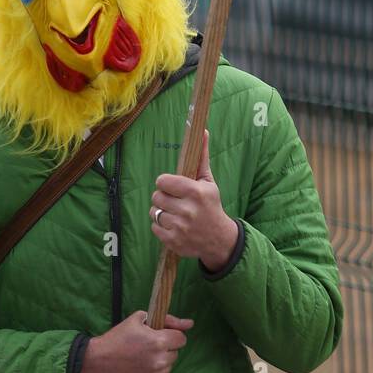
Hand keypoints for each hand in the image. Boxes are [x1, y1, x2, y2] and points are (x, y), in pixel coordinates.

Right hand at [75, 309, 192, 372]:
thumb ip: (167, 320)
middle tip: (147, 347)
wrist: (96, 363)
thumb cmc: (117, 338)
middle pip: (175, 354)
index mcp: (159, 342)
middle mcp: (160, 361)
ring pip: (168, 368)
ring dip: (159, 363)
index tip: (161, 336)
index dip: (172, 335)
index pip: (181, 339)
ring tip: (141, 359)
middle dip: (165, 349)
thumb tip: (190, 324)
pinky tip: (139, 371)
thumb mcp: (138, 319)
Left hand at [150, 130, 238, 272]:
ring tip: (174, 213)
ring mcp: (179, 227)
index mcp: (195, 192)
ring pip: (154, 212)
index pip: (162, 181)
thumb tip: (203, 131)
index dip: (165, 183)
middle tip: (174, 200)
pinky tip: (173, 224)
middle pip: (156, 196)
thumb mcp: (209, 182)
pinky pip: (154, 227)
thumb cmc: (211, 205)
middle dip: (163, 197)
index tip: (172, 186)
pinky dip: (161, 226)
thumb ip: (202, 158)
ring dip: (161, 211)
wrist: (218, 238)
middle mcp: (187, 210)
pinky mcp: (173, 241)